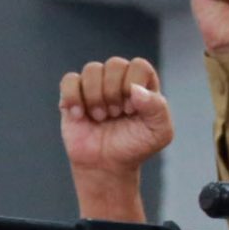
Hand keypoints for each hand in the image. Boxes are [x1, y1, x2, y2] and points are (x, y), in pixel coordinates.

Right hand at [59, 57, 174, 176]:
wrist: (106, 165)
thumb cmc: (134, 146)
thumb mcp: (159, 132)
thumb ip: (157, 108)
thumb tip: (135, 89)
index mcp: (142, 82)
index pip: (139, 66)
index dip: (133, 86)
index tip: (131, 110)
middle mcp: (118, 78)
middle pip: (115, 64)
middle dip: (114, 93)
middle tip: (115, 115)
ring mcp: (94, 85)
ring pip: (92, 69)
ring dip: (96, 97)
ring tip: (101, 117)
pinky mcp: (72, 94)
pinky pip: (69, 80)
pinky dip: (73, 98)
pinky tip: (80, 115)